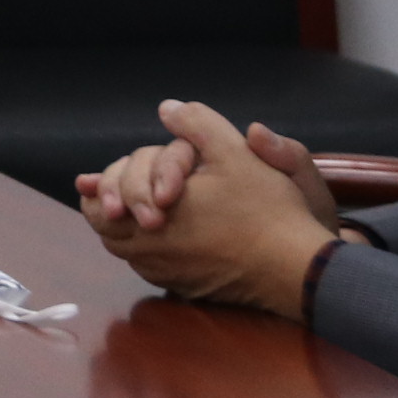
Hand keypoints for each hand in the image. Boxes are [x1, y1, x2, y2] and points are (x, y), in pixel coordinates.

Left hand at [75, 100, 342, 316]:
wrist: (300, 269)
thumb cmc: (266, 209)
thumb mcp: (234, 152)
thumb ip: (197, 123)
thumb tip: (167, 108)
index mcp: (151, 214)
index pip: (98, 205)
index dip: (101, 187)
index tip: (103, 177)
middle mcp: (150, 251)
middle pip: (106, 230)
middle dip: (110, 205)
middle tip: (121, 190)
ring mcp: (167, 275)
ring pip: (127, 250)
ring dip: (128, 228)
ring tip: (145, 206)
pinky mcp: (186, 289)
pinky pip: (152, 268)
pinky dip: (151, 248)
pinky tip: (171, 232)